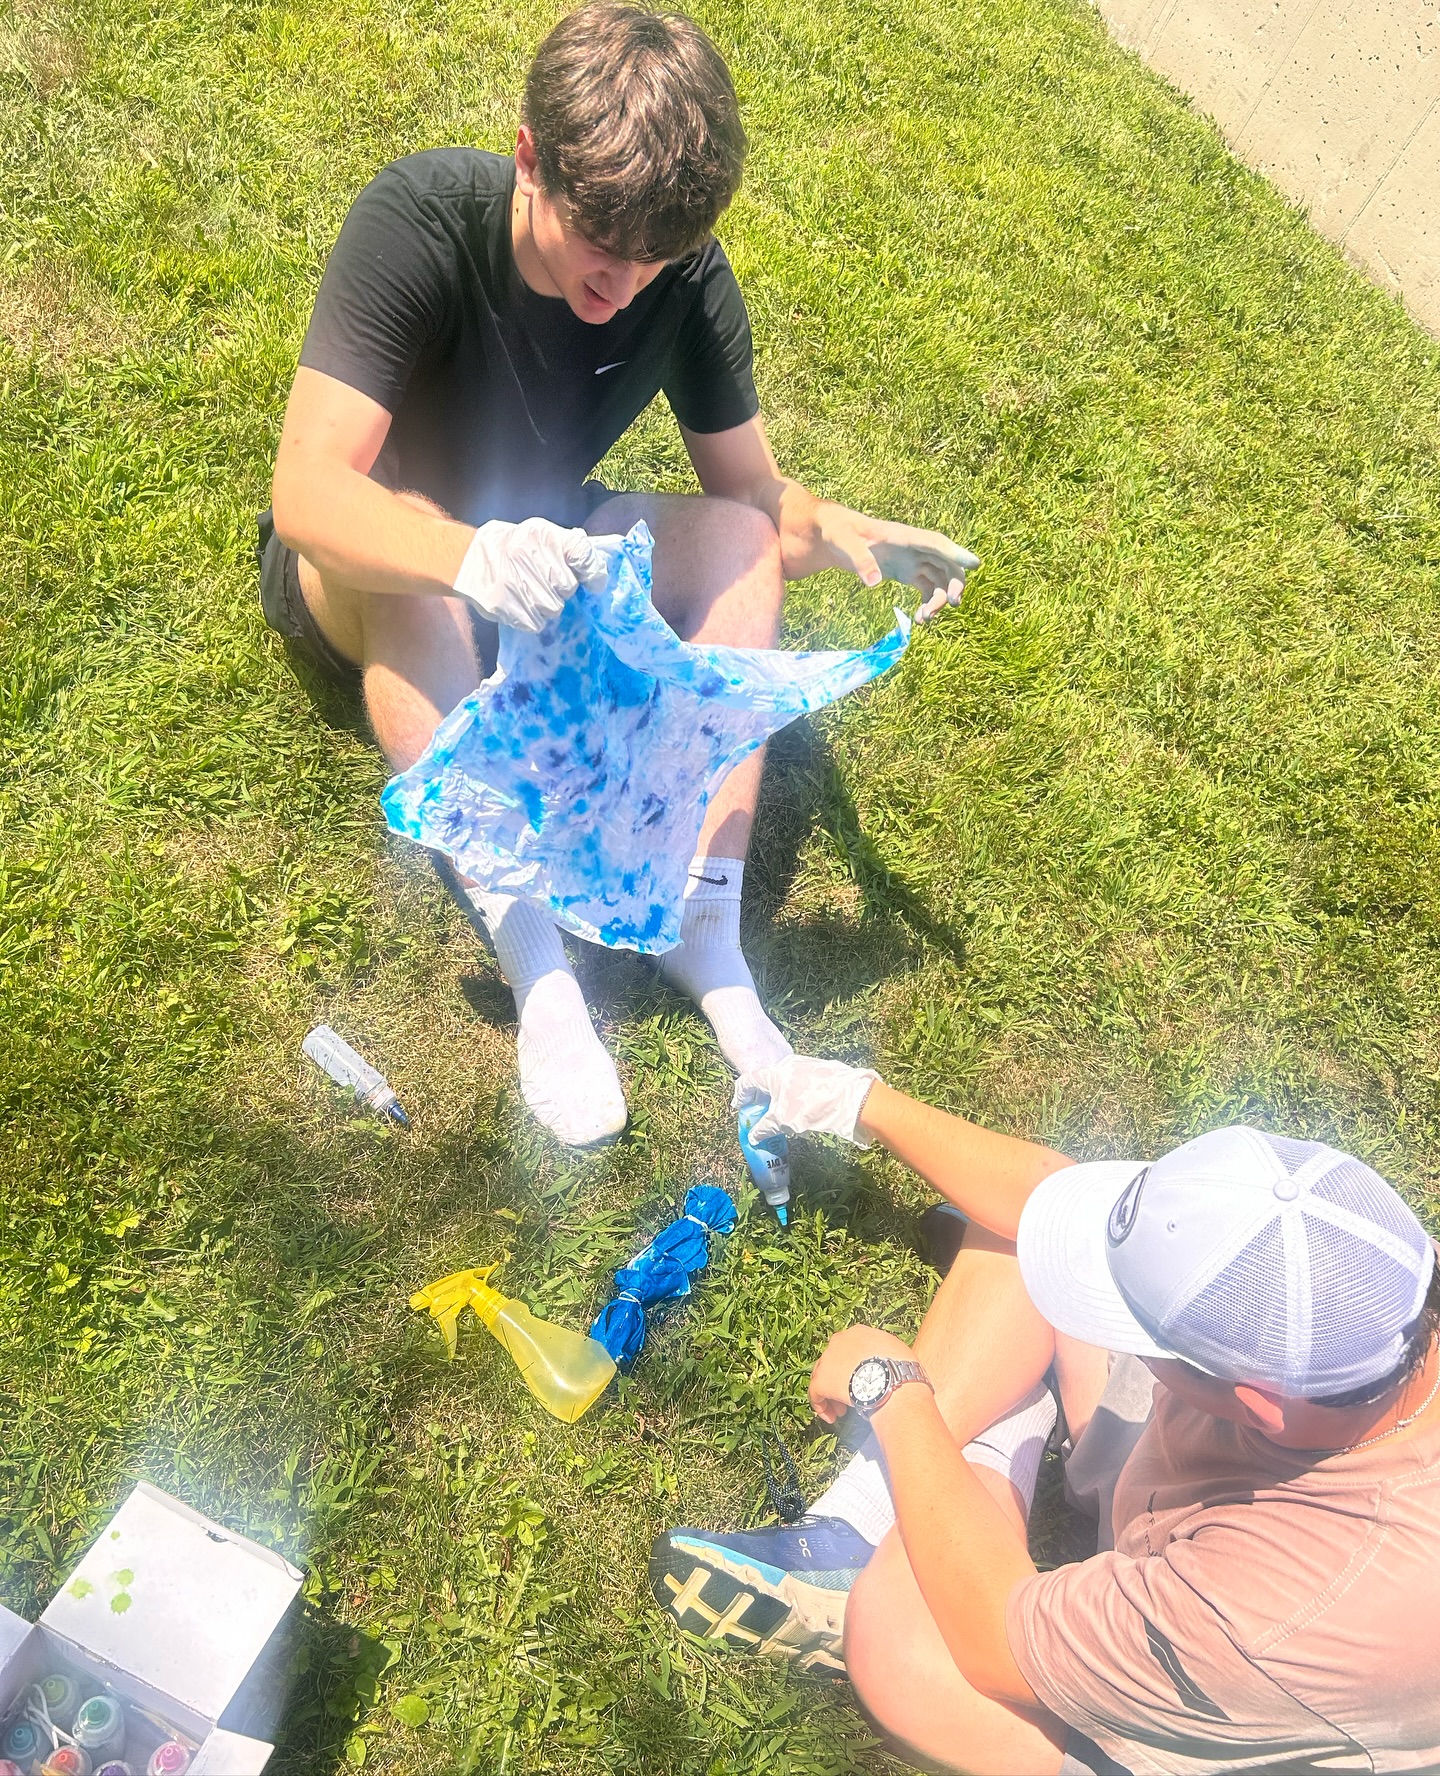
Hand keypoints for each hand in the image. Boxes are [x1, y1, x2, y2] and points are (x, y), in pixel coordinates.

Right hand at [452, 517, 620, 631]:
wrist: (468, 560)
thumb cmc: (511, 547)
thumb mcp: (538, 534)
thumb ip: (567, 546)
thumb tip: (595, 565)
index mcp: (544, 537)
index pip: (583, 554)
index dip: (594, 572)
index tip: (594, 583)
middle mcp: (532, 558)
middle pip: (569, 587)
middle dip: (561, 588)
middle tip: (543, 580)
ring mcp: (520, 585)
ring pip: (555, 608)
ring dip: (546, 604)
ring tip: (527, 591)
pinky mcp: (510, 608)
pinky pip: (538, 623)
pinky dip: (532, 617)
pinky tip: (519, 603)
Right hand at [732, 1055, 881, 1145]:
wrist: (851, 1099)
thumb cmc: (811, 1107)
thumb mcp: (783, 1120)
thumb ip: (765, 1127)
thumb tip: (753, 1136)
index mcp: (774, 1072)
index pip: (749, 1080)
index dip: (741, 1095)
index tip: (740, 1108)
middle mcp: (787, 1065)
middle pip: (766, 1080)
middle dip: (761, 1099)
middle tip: (759, 1115)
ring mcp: (805, 1066)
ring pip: (783, 1082)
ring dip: (777, 1098)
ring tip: (780, 1116)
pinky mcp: (819, 1071)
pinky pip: (798, 1083)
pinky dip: (792, 1096)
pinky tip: (799, 1110)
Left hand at [809, 1324, 915, 1422]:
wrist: (892, 1381)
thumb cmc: (902, 1369)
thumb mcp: (897, 1351)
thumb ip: (884, 1353)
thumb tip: (885, 1366)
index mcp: (858, 1333)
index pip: (849, 1350)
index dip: (853, 1367)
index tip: (861, 1380)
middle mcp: (840, 1340)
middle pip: (834, 1363)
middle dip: (841, 1381)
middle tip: (850, 1398)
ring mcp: (828, 1360)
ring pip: (823, 1378)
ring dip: (831, 1395)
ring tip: (842, 1412)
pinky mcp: (821, 1380)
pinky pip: (815, 1395)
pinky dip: (821, 1407)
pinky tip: (831, 1418)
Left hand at [818, 507, 979, 620]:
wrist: (832, 535)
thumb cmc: (838, 532)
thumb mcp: (843, 542)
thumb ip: (859, 560)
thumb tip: (874, 583)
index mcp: (904, 536)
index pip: (936, 543)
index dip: (956, 553)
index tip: (975, 564)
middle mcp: (914, 548)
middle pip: (946, 563)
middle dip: (954, 583)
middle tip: (951, 604)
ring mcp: (913, 560)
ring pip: (939, 580)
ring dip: (939, 600)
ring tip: (924, 619)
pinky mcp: (907, 572)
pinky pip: (927, 588)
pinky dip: (927, 604)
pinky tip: (919, 619)